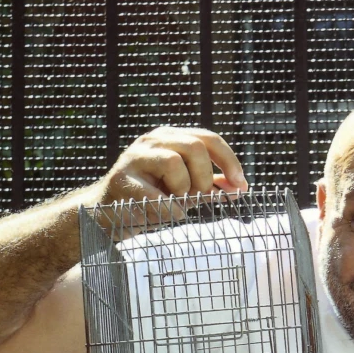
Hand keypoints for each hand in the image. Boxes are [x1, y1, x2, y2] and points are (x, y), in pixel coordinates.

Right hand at [95, 126, 247, 227]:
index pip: (209, 139)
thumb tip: (240, 187)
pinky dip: (168, 209)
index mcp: (172, 138)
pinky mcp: (120, 179)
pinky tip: (167, 213)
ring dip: (183, 189)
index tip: (241, 185)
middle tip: (198, 196)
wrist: (111, 213)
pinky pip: (155, 195)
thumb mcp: (187, 188)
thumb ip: (212, 184)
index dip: (230, 162)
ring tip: (176, 201)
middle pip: (194, 147)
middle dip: (204, 177)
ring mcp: (134, 157)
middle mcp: (153, 141)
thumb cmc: (153, 198)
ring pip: (173, 162)